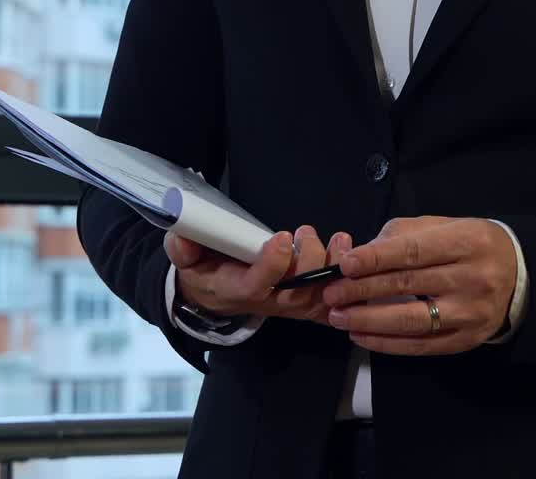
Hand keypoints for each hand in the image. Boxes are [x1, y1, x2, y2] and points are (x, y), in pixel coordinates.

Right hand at [166, 225, 352, 325]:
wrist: (214, 291)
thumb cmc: (204, 269)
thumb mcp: (185, 258)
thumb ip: (183, 247)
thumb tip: (182, 235)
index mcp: (235, 289)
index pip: (255, 285)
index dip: (270, 266)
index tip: (279, 239)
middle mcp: (266, 301)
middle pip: (294, 293)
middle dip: (307, 263)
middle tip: (304, 232)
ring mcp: (288, 303)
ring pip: (317, 298)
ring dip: (333, 270)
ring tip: (340, 241)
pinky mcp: (303, 301)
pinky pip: (329, 301)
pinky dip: (345, 285)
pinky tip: (352, 259)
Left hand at [321, 216, 516, 355]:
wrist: (519, 274)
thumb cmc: (472, 244)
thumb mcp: (445, 225)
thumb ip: (405, 234)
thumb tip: (363, 254)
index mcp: (466, 242)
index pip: (414, 251)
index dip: (377, 258)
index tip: (345, 264)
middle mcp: (471, 279)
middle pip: (409, 285)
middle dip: (363, 290)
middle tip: (330, 293)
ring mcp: (470, 314)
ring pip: (412, 321)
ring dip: (369, 320)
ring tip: (338, 317)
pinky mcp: (466, 341)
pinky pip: (421, 346)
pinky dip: (388, 344)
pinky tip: (362, 336)